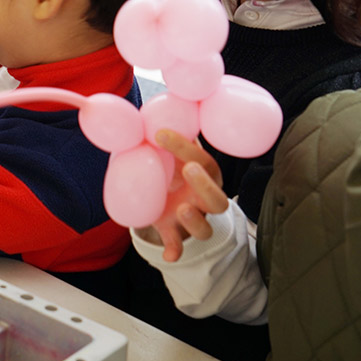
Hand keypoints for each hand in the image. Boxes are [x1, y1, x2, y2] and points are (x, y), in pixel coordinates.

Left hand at [141, 129, 228, 261]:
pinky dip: (175, 251)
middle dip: (206, 186)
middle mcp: (204, 198)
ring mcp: (193, 218)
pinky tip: (168, 256)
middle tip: (189, 169)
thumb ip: (161, 133)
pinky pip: (180, 247)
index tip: (160, 132)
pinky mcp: (176, 233)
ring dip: (195, 220)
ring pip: (205, 227)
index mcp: (205, 173)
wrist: (168, 197)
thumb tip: (141, 105)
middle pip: (219, 199)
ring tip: (180, 209)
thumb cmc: (171, 167)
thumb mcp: (168, 151)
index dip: (184, 147)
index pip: (203, 160)